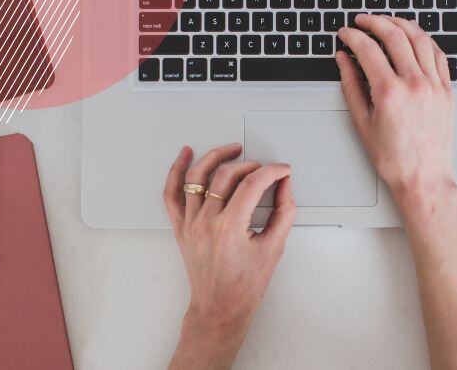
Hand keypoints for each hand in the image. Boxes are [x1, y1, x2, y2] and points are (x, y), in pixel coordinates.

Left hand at [163, 143, 295, 369]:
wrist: (219, 307)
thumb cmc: (244, 285)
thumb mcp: (274, 248)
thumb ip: (284, 212)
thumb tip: (284, 186)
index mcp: (230, 228)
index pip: (253, 184)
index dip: (272, 171)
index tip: (282, 170)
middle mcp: (206, 222)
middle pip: (227, 175)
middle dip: (250, 165)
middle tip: (264, 169)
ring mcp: (190, 223)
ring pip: (197, 176)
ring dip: (216, 157)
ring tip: (232, 149)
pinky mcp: (181, 226)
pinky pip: (172, 193)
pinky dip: (176, 170)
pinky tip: (186, 155)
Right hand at [335, 15, 456, 214]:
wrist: (423, 177)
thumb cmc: (393, 157)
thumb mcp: (362, 121)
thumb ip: (351, 84)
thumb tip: (343, 59)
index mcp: (390, 92)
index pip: (368, 49)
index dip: (353, 36)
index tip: (345, 33)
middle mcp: (414, 84)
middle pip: (394, 35)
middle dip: (374, 22)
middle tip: (362, 20)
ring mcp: (434, 85)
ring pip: (419, 38)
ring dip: (401, 24)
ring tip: (387, 21)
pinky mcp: (447, 90)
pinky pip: (438, 54)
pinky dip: (424, 40)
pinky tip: (414, 38)